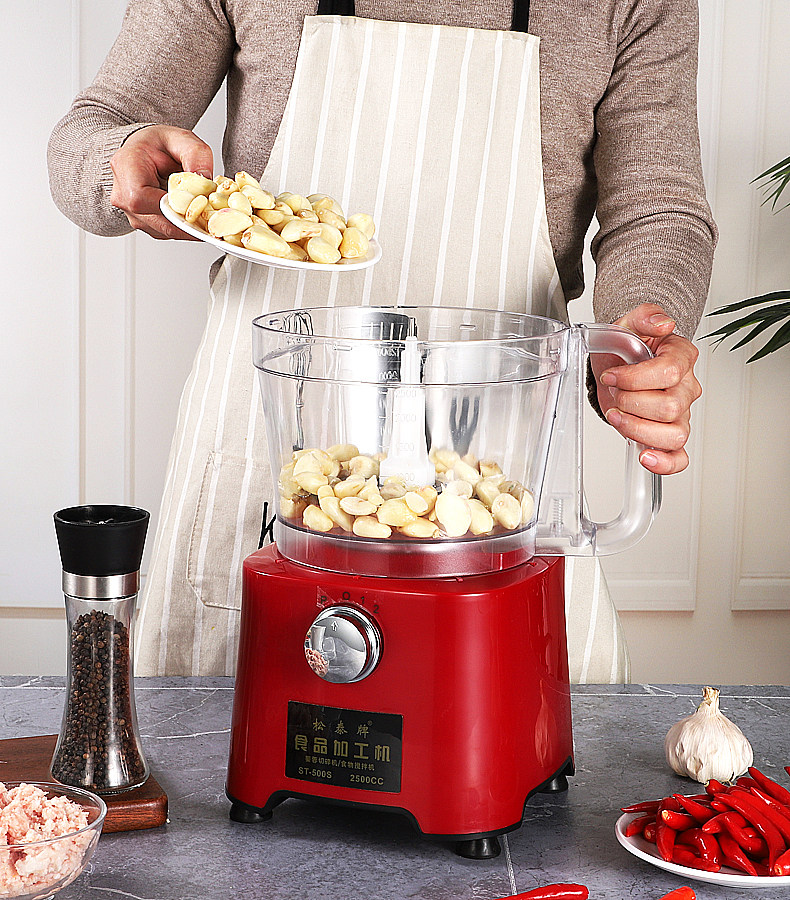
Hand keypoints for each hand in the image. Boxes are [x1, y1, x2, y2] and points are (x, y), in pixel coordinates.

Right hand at [109, 125, 213, 239]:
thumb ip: (196, 154)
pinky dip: (186, 227)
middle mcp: (123, 196)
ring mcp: (133, 214)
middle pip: (159, 222)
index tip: (201, 208)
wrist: (145, 151)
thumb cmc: (157, 144)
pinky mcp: (146, 224)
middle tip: (217, 220)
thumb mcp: (180, 138)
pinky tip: (199, 218)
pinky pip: (169, 232)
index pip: (142, 200)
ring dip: (190, 226)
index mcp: (126, 169)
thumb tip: (206, 180)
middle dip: (190, 222)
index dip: (174, 209)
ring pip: (166, 231)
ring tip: (210, 217)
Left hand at [594, 303, 701, 474]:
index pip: (669, 373)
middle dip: (632, 403)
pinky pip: (679, 456)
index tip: (612, 376)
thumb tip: (662, 323)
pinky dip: (665, 463)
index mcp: (680, 357)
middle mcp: (685, 387)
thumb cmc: (624, 347)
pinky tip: (646, 457)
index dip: (635, 378)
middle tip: (614, 394)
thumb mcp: (626, 323)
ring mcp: (679, 413)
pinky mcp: (667, 434)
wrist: (615, 364)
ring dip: (638, 429)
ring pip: (674, 434)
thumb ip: (645, 316)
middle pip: (669, 407)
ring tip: (618, 417)